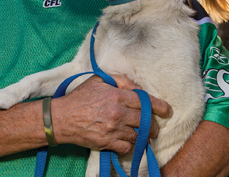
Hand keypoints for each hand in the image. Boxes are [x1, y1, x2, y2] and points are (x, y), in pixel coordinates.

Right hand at [51, 75, 171, 153]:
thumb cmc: (80, 97)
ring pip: (138, 135)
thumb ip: (121, 81)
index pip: (145, 101)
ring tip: (145, 135)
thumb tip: (137, 87)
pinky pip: (127, 147)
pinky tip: (130, 141)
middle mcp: (117, 113)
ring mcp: (112, 129)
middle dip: (154, 125)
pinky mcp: (106, 143)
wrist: (61, 118)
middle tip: (155, 127)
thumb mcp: (100, 80)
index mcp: (117, 96)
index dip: (160, 107)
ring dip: (144, 136)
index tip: (167, 111)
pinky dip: (131, 145)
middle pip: (145, 121)